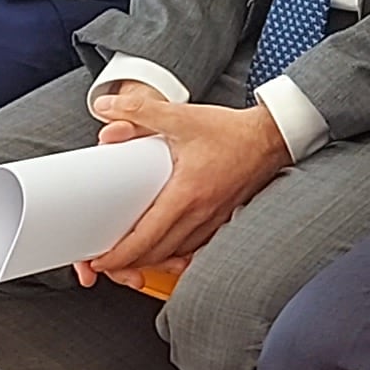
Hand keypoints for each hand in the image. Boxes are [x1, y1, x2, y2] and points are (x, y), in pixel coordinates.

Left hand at [80, 84, 287, 275]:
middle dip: (128, 264)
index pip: (147, 237)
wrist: (270, 138)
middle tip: (105, 263)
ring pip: (175, 254)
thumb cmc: (231, 131)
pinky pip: (193, 248)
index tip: (99, 260)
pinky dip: (173, 254)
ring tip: (128, 257)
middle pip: (157, 253)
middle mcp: (200, 213)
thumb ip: (140, 109)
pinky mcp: (221, 220)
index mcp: (187, 193)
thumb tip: (107, 105)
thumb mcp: (182, 116)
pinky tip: (163, 250)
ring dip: (150, 260)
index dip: (119, 254)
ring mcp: (212, 220)